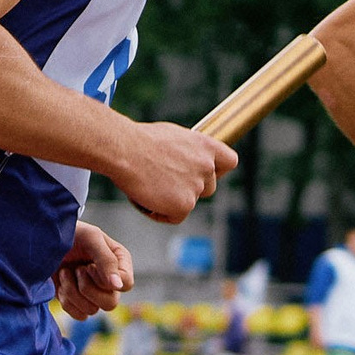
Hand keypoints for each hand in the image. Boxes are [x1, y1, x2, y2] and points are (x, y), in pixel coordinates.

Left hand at [55, 221, 131, 317]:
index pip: (126, 284)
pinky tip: (61, 283)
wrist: (42, 239)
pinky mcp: (78, 302)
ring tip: (65, 272)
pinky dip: (67, 301)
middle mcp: (110, 280)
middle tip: (77, 270)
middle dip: (88, 288)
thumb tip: (118, 286)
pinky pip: (79, 315)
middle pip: (111, 303)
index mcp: (119, 262)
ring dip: (72, 291)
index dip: (106, 279)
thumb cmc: (70, 233)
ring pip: (92, 310)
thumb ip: (107, 260)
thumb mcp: (90, 239)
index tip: (89, 265)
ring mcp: (94, 293)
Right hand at [112, 122, 237, 224]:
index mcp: (206, 146)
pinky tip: (147, 200)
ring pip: (190, 202)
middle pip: (209, 188)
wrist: (125, 150)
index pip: (229, 162)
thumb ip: (188, 151)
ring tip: (150, 188)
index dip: (217, 170)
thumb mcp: (173, 136)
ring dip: (173, 200)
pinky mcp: (184, 205)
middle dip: (190, 188)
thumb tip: (185, 160)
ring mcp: (197, 187)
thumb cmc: (141, 140)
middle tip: (165, 183)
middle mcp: (206, 166)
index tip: (204, 172)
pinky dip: (162, 213)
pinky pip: (176, 217)